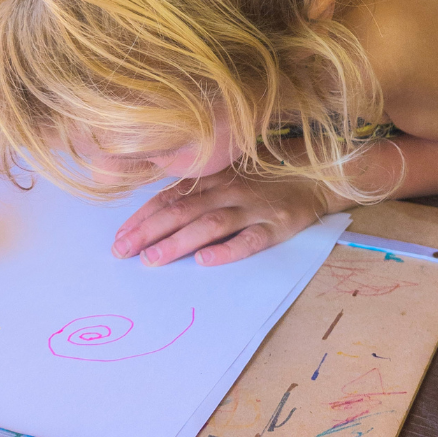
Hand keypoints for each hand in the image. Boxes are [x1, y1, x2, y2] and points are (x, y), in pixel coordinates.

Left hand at [112, 170, 342, 266]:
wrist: (318, 175)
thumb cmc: (267, 177)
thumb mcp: (229, 174)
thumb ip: (198, 189)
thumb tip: (158, 213)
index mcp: (213, 178)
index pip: (169, 198)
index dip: (142, 218)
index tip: (119, 237)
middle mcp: (229, 190)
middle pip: (182, 211)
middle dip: (148, 233)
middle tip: (123, 253)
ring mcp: (253, 207)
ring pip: (209, 225)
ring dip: (178, 242)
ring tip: (152, 259)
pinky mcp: (277, 225)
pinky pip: (250, 239)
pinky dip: (227, 251)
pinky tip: (206, 262)